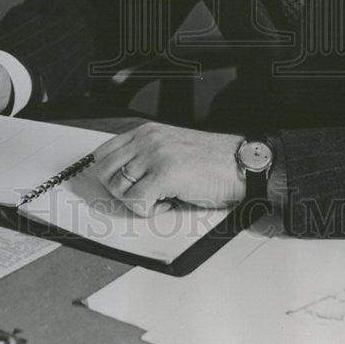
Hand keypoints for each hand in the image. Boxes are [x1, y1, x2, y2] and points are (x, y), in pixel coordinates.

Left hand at [93, 122, 245, 215]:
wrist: (240, 163)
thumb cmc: (212, 160)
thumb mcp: (172, 147)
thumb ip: (146, 155)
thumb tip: (121, 178)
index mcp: (147, 132)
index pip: (104, 153)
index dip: (109, 176)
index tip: (123, 188)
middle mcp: (148, 139)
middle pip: (105, 172)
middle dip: (119, 191)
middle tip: (143, 196)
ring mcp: (155, 154)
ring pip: (119, 189)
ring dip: (136, 202)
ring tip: (160, 199)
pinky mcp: (165, 173)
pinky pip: (137, 203)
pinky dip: (150, 212)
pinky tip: (169, 204)